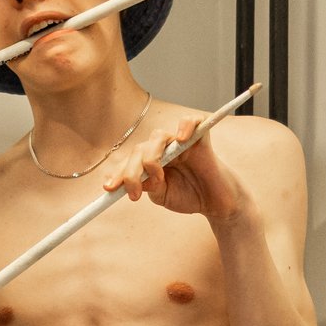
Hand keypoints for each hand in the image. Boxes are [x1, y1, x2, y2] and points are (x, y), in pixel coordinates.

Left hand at [96, 113, 244, 221]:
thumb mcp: (163, 195)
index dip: (118, 173)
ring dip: (151, 157)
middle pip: (141, 149)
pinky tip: (181, 140)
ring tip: (157, 176)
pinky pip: (191, 121)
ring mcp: (181, 142)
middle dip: (131, 172)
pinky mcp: (200, 138)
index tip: (109, 189)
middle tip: (134, 193)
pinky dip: (185, 126)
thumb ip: (149, 186)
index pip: (131, 161)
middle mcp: (164, 149)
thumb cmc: (190, 196)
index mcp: (152, 162)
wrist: (216, 203)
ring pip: (158, 137)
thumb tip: (136, 180)